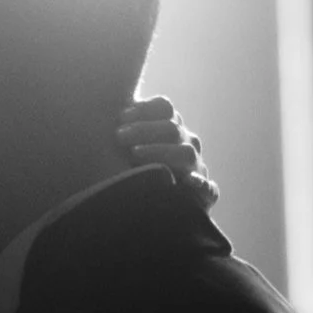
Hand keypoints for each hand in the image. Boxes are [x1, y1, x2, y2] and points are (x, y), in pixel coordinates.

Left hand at [115, 94, 218, 210]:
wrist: (148, 210)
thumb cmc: (128, 171)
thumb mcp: (123, 145)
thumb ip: (119, 125)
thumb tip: (103, 101)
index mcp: (170, 128)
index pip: (164, 108)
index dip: (143, 109)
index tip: (120, 116)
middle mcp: (186, 143)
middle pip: (172, 128)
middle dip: (144, 129)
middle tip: (118, 136)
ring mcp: (196, 168)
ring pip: (186, 153)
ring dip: (160, 151)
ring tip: (134, 154)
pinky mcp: (203, 196)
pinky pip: (209, 189)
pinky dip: (202, 184)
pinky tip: (190, 181)